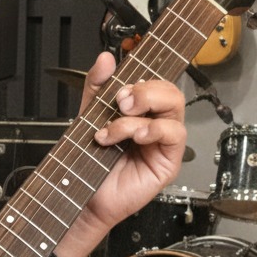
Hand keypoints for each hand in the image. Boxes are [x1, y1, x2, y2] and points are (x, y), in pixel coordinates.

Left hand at [61, 51, 186, 256]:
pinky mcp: (168, 160)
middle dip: (143, 90)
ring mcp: (163, 141)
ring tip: (114, 129)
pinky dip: (154, 130)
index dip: (141, 76)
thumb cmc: (88, 163)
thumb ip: (97, 89)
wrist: (82, 197)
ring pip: (174, 107)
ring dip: (140, 114)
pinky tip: (136, 136)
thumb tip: (106, 59)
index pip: (151, 81)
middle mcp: (154, 123)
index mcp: (138, 111)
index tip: (119, 83)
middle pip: (168, 89)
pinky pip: (175, 134)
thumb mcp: (88, 118)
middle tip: (119, 102)